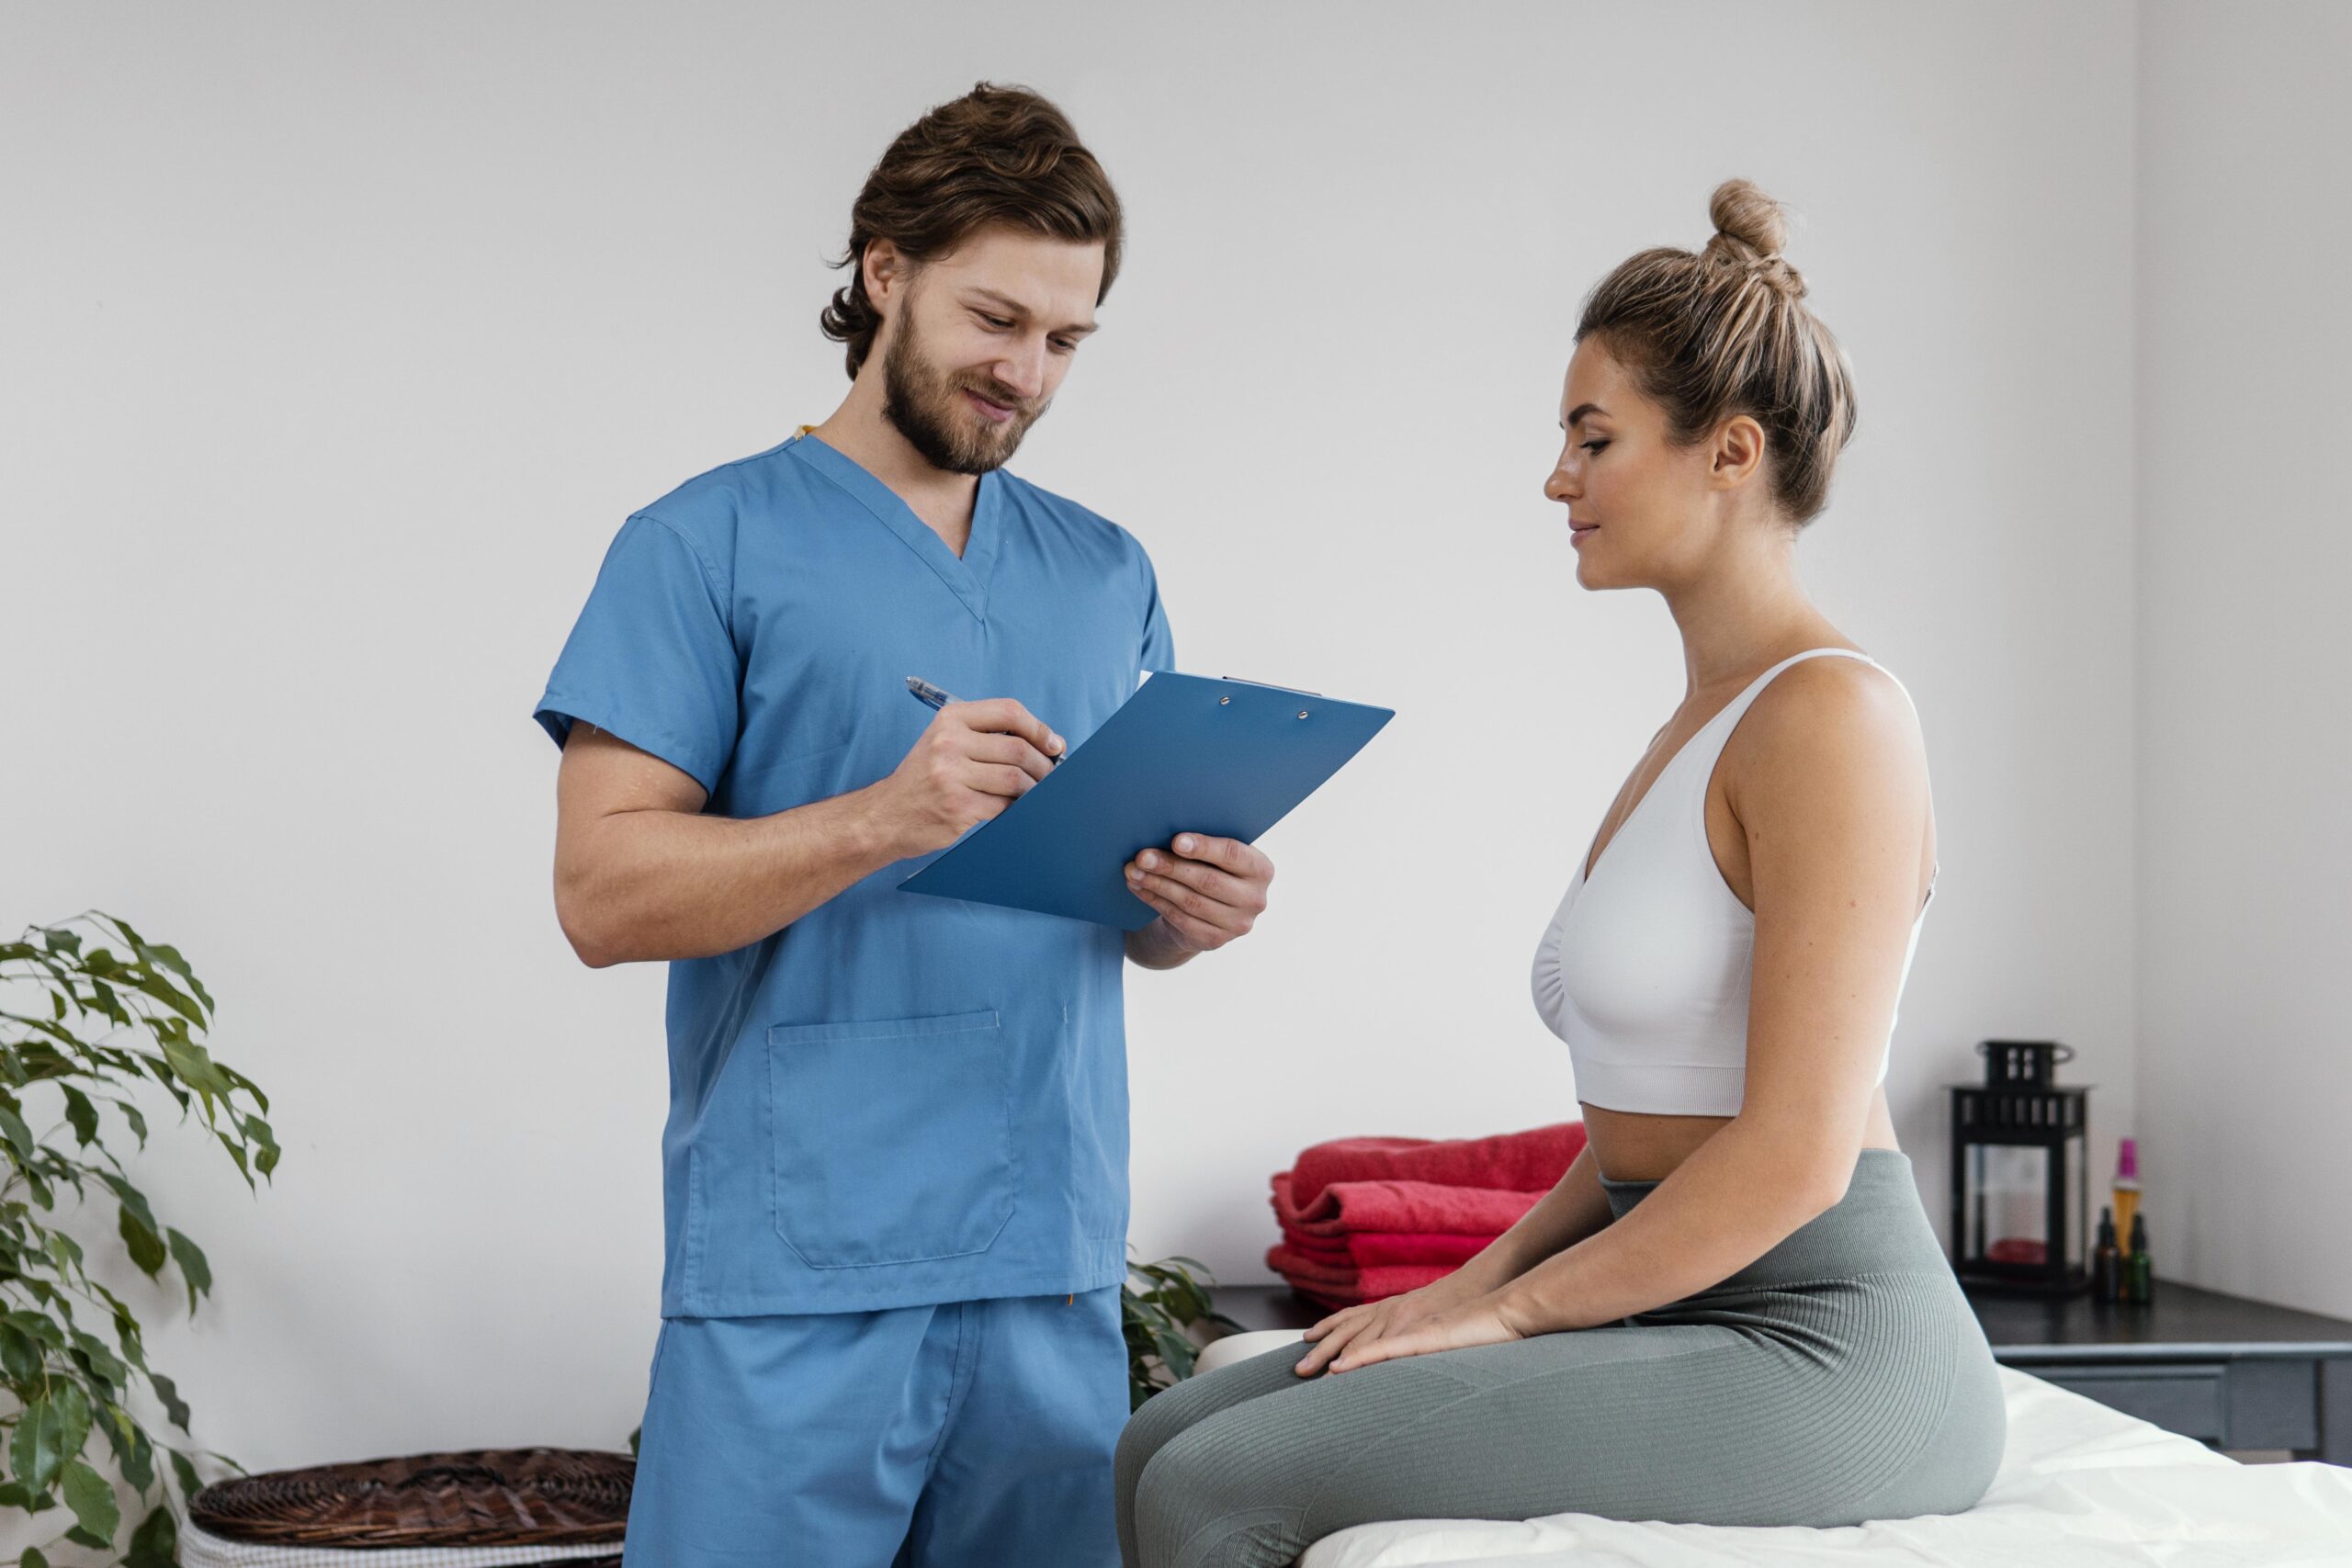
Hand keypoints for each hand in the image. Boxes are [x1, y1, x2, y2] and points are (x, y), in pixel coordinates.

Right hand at [873, 698, 1061, 857]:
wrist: (887, 815)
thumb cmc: (925, 779)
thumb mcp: (945, 742)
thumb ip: (986, 736)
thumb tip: (1046, 743)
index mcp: (950, 719)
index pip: (1008, 711)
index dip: (1039, 728)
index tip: (1055, 744)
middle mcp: (949, 742)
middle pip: (1018, 749)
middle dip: (1043, 765)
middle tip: (1050, 776)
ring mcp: (951, 775)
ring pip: (1015, 778)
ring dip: (1034, 788)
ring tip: (1034, 793)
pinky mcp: (958, 805)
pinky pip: (1004, 805)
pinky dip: (1016, 807)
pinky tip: (1013, 807)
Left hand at [1122, 834, 1272, 952]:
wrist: (1210, 912)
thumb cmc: (1212, 869)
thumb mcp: (1218, 856)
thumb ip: (1204, 845)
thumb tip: (1164, 830)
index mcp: (1261, 869)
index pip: (1233, 854)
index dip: (1204, 847)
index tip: (1176, 841)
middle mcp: (1255, 899)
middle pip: (1207, 880)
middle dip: (1170, 867)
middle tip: (1142, 856)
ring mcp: (1237, 924)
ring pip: (1190, 901)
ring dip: (1157, 884)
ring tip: (1134, 871)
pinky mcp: (1215, 940)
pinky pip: (1180, 919)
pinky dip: (1155, 901)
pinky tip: (1139, 887)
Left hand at [1292, 1275, 1522, 1375]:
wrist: (1507, 1306)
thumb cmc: (1485, 1318)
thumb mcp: (1450, 1327)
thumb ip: (1432, 1336)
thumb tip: (1424, 1347)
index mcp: (1407, 1313)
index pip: (1361, 1320)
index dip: (1335, 1330)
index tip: (1312, 1341)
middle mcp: (1401, 1315)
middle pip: (1351, 1331)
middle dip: (1321, 1348)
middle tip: (1296, 1367)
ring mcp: (1409, 1325)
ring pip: (1359, 1340)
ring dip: (1329, 1356)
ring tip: (1304, 1371)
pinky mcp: (1420, 1337)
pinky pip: (1383, 1349)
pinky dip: (1357, 1359)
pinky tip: (1338, 1369)